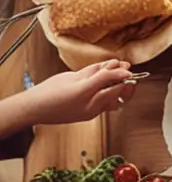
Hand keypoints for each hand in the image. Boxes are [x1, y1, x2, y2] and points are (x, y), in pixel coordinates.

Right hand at [13, 61, 137, 126]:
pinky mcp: (89, 116)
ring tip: (117, 78)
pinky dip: (111, 95)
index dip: (120, 71)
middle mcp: (90, 105)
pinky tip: (106, 87)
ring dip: (121, 89)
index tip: (126, 66)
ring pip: (116, 101)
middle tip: (125, 69)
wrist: (34, 109)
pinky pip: (107, 106)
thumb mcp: (73, 76)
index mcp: (84, 91)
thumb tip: (113, 65)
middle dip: (125, 79)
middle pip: (118, 91)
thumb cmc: (49, 91)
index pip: (110, 79)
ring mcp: (90, 113)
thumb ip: (95, 71)